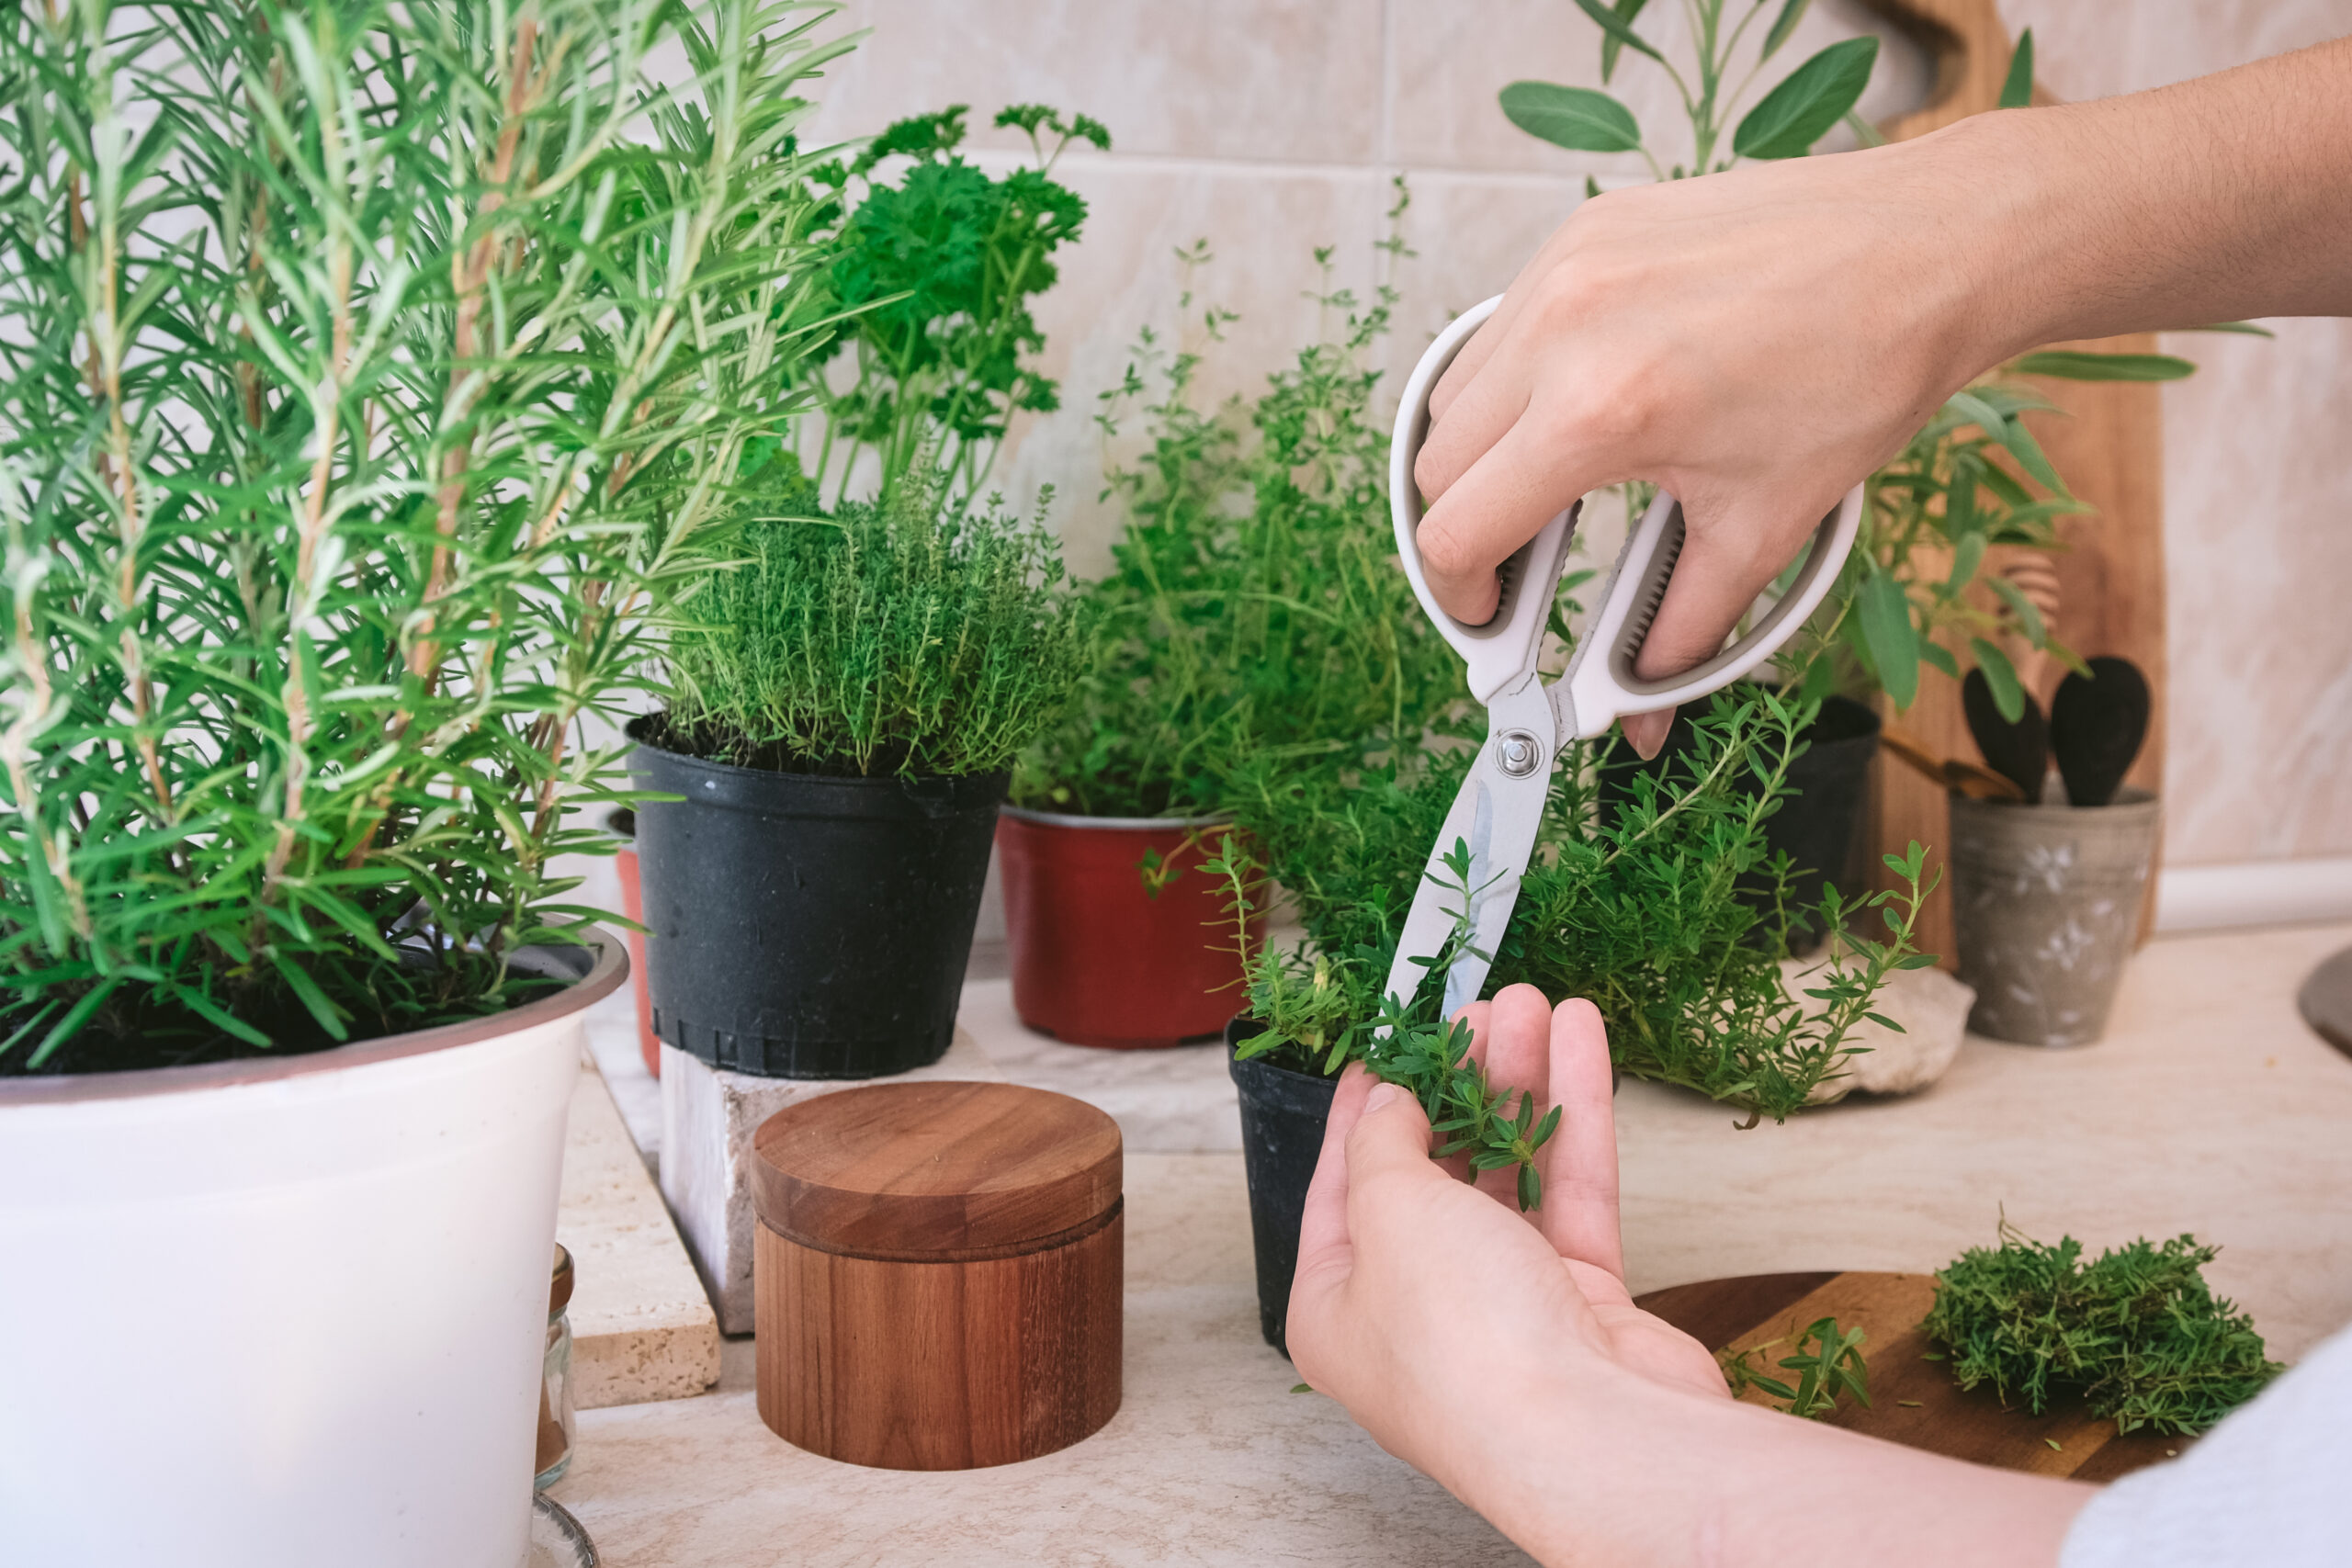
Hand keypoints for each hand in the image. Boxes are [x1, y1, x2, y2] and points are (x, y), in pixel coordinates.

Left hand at [1285, 984, 2095, 1566]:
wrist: (1593, 1439)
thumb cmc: (1462, 1337)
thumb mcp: (1388, 1210)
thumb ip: (1385, 1142)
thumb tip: (1389, 1102)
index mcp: (1336, 1308)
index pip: (1340, 1184)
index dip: (1365, 1103)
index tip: (1389, 1037)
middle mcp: (1414, 1311)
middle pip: (1432, 1172)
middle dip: (1456, 1082)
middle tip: (1478, 1005)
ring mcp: (1504, 1308)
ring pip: (1508, 1173)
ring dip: (1519, 1084)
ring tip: (1533, 1000)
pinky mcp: (1584, 1304)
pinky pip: (1574, 1191)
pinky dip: (1577, 1116)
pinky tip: (1581, 1038)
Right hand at [1410, 139, 2003, 756]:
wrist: (1931, 249)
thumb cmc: (1862, 374)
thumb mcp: (1763, 525)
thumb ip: (1682, 629)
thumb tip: (1641, 709)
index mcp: (1598, 410)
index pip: (1457, 527)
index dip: (1459, 593)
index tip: (1488, 616)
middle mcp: (1561, 327)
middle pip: (1437, 462)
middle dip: (1467, 527)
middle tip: (1519, 564)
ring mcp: (1566, 266)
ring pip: (1456, 389)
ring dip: (1484, 451)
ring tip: (1550, 483)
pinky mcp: (1586, 229)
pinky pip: (1505, 324)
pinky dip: (1520, 379)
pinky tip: (1582, 400)